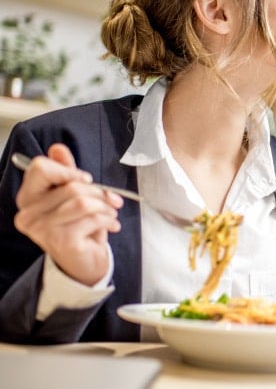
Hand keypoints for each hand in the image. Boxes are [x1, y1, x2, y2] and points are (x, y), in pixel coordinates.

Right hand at [14, 143, 122, 285]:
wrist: (84, 262)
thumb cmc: (78, 225)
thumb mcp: (74, 194)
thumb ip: (66, 171)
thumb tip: (58, 148)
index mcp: (28, 197)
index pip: (41, 168)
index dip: (69, 170)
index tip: (87, 179)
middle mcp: (28, 214)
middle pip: (70, 185)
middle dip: (98, 191)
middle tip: (112, 200)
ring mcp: (42, 230)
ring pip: (82, 201)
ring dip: (105, 205)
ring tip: (112, 212)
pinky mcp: (61, 242)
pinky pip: (91, 219)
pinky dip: (109, 219)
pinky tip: (112, 225)